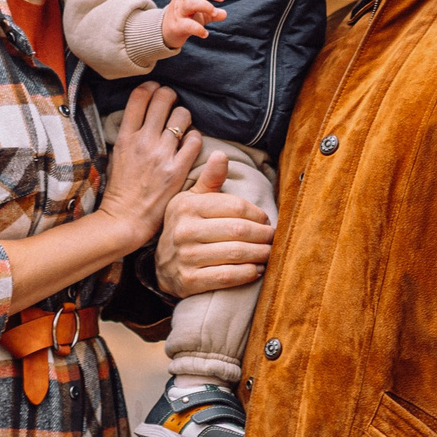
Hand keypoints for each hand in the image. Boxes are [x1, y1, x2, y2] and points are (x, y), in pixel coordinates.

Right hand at [99, 83, 201, 244]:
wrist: (125, 219)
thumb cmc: (120, 189)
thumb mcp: (116, 155)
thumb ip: (129, 134)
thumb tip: (141, 115)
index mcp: (125, 137)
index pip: (140, 96)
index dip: (152, 88)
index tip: (156, 91)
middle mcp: (143, 141)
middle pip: (163, 99)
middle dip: (170, 96)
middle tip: (172, 104)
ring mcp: (161, 155)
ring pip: (182, 116)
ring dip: (184, 118)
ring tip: (182, 127)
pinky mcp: (177, 170)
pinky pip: (194, 140)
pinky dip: (194, 138)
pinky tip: (190, 144)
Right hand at [153, 153, 273, 296]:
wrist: (162, 264)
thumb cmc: (186, 225)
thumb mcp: (193, 199)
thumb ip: (210, 179)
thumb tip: (221, 155)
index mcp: (188, 206)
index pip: (234, 207)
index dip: (257, 214)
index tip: (266, 220)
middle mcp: (184, 230)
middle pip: (238, 230)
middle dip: (263, 235)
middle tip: (273, 238)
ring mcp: (185, 257)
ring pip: (236, 254)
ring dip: (260, 254)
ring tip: (269, 253)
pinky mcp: (189, 281)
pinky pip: (226, 276)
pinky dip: (247, 273)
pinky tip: (257, 270)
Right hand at [160, 0, 227, 49]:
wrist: (164, 34)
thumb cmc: (184, 21)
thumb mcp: (200, 16)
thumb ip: (212, 14)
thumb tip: (224, 14)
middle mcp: (181, 2)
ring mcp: (179, 14)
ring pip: (190, 4)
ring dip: (206, 6)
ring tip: (215, 13)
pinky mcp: (177, 27)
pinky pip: (188, 25)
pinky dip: (198, 29)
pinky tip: (205, 34)